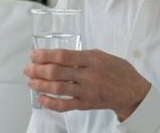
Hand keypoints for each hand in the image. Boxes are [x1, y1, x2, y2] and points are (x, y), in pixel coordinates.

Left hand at [23, 49, 150, 121]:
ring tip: (30, 81)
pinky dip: (50, 102)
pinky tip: (41, 97)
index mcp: (92, 59)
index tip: (34, 55)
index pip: (63, 56)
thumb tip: (58, 56)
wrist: (131, 91)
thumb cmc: (118, 70)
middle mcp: (88, 75)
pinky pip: (64, 105)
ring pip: (57, 89)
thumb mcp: (101, 55)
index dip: (46, 55)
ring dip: (40, 84)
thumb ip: (81, 56)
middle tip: (27, 68)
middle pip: (56, 73)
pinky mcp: (85, 104)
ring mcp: (86, 92)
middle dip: (38, 70)